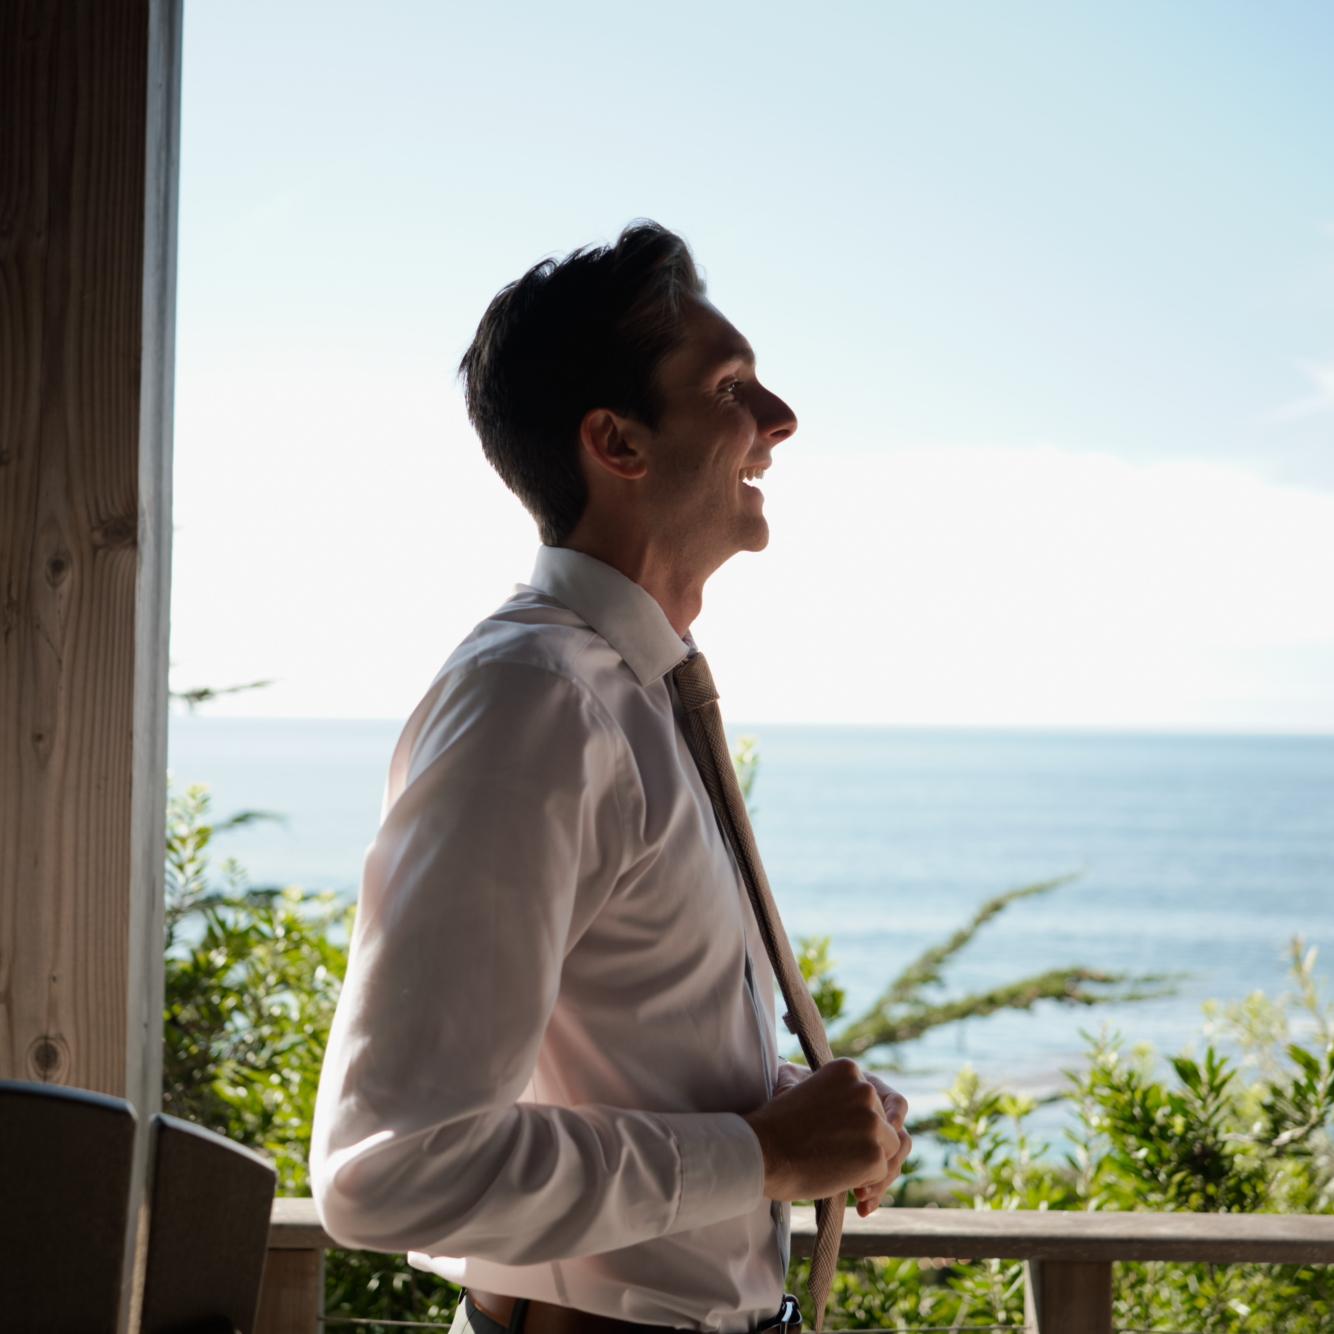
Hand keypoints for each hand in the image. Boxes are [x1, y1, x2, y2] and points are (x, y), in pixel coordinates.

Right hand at [743, 1058, 902, 1205]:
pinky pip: (882, 1171)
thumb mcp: (811, 1094)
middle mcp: (864, 1089)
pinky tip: (850, 1190)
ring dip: (876, 1166)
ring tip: (856, 1185)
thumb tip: (865, 1117)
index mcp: (847, 1070)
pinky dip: (869, 1184)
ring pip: (890, 1148)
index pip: (874, 1098)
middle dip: (872, 1147)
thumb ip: (841, 1099)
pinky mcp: (874, 1153)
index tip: (848, 1141)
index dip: (865, 1124)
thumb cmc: (778, 1127)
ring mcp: (871, 1121)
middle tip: (852, 1168)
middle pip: (885, 1124)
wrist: (761, 1152)